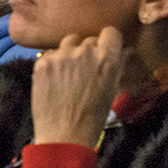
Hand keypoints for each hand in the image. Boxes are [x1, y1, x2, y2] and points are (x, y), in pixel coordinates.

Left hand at [29, 28, 124, 147]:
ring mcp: (61, 55)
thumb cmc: (93, 116)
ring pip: (69, 42)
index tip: (106, 50)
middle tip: (86, 68)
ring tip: (69, 72)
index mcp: (106, 59)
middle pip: (89, 39)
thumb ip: (119, 65)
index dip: (109, 41)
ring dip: (71, 52)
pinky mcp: (42, 62)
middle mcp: (84, 52)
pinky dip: (54, 61)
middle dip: (89, 50)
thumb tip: (126, 50)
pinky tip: (55, 78)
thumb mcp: (112, 89)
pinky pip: (51, 53)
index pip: (111, 32)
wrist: (64, 134)